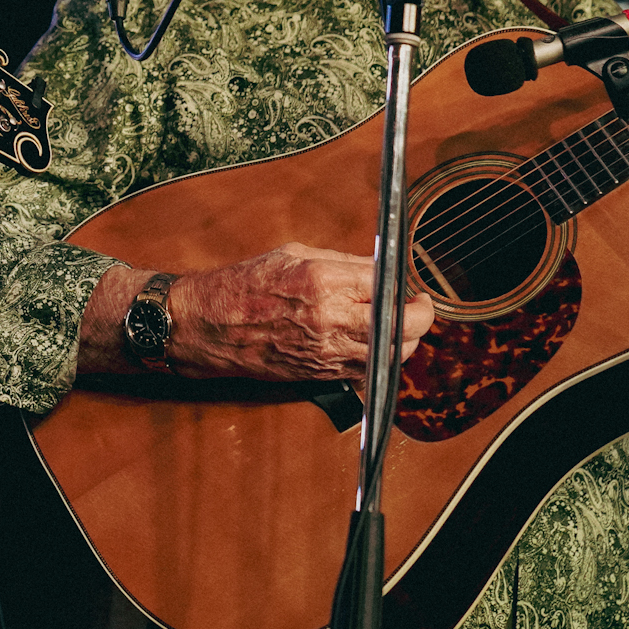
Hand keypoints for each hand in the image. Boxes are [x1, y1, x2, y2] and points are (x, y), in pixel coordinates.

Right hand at [169, 243, 434, 380]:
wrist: (209, 325)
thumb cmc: (243, 286)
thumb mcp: (294, 255)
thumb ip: (342, 262)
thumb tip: (379, 269)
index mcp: (322, 280)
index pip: (387, 285)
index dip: (406, 286)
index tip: (411, 286)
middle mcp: (329, 318)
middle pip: (402, 326)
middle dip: (420, 317)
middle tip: (418, 307)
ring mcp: (326, 351)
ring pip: (391, 354)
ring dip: (404, 341)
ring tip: (399, 326)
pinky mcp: (320, 373)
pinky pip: (367, 371)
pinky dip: (379, 358)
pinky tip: (374, 344)